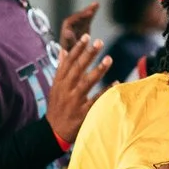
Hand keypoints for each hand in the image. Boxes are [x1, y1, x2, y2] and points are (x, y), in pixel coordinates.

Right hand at [46, 9, 108, 148]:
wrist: (53, 131)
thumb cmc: (56, 107)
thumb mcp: (55, 86)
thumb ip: (61, 68)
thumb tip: (63, 50)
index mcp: (60, 82)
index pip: (68, 62)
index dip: (77, 49)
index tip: (86, 37)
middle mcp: (66, 90)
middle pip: (77, 69)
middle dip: (88, 55)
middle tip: (99, 42)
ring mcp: (74, 101)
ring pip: (86, 83)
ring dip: (98, 70)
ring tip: (109, 59)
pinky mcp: (82, 112)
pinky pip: (96, 101)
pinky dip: (105, 92)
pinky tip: (116, 83)